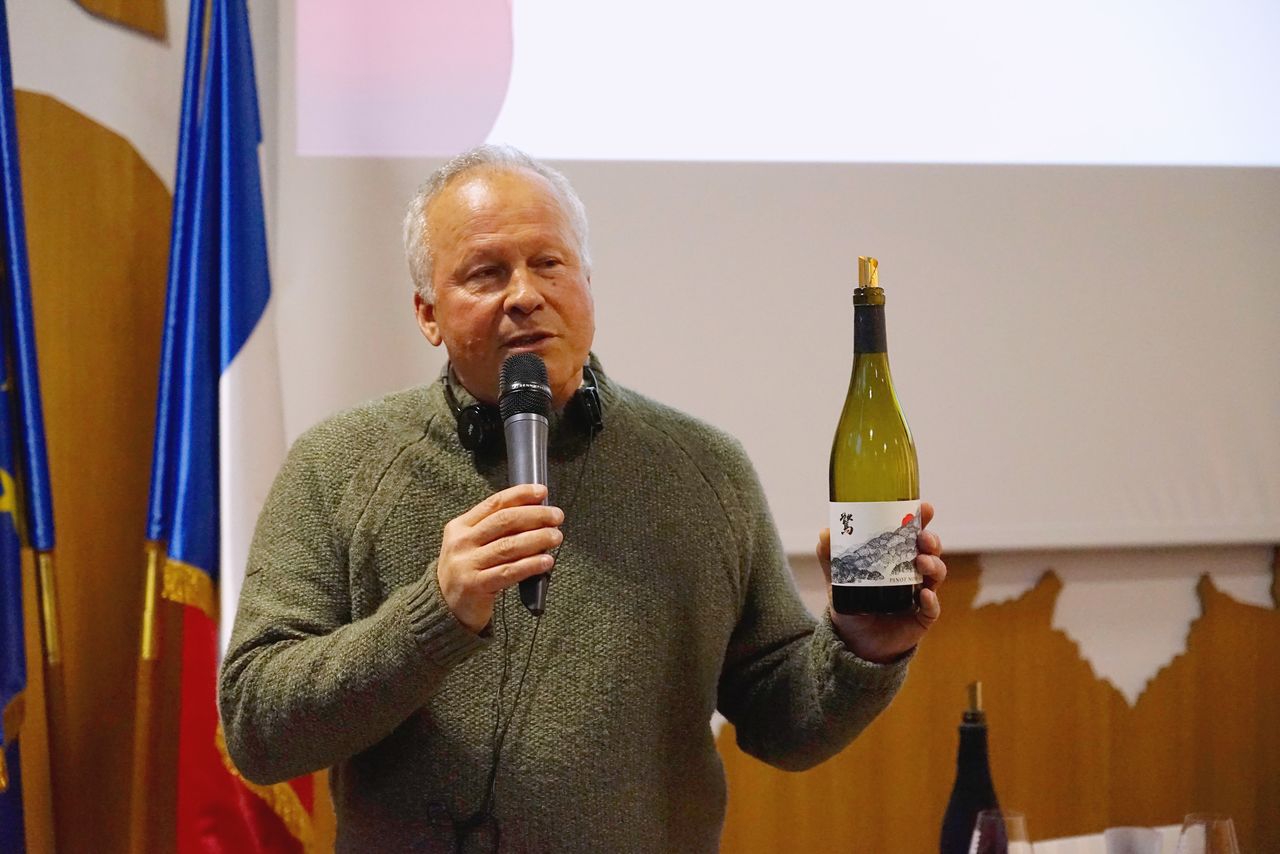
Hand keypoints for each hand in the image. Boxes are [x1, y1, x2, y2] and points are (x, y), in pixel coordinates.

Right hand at [436, 484, 563, 632]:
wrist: (444, 607)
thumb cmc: (467, 571)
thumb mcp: (471, 544)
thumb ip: (496, 530)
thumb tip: (536, 514)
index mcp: (460, 526)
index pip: (494, 503)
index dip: (521, 494)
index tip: (542, 492)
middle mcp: (461, 542)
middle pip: (504, 521)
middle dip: (535, 515)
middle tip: (556, 516)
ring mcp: (466, 564)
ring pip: (509, 546)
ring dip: (538, 539)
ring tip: (556, 537)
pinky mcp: (475, 585)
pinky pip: (509, 572)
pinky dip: (531, 565)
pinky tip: (546, 561)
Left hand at [817, 501, 945, 663]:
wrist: (856, 644)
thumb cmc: (852, 607)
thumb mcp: (839, 581)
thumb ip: (831, 559)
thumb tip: (825, 533)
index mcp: (896, 558)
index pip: (912, 534)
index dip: (920, 520)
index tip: (924, 508)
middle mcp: (912, 573)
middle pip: (930, 550)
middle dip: (931, 540)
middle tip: (923, 538)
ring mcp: (920, 594)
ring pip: (936, 575)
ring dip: (934, 565)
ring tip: (922, 563)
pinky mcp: (922, 618)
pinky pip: (932, 608)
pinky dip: (931, 600)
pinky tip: (924, 595)